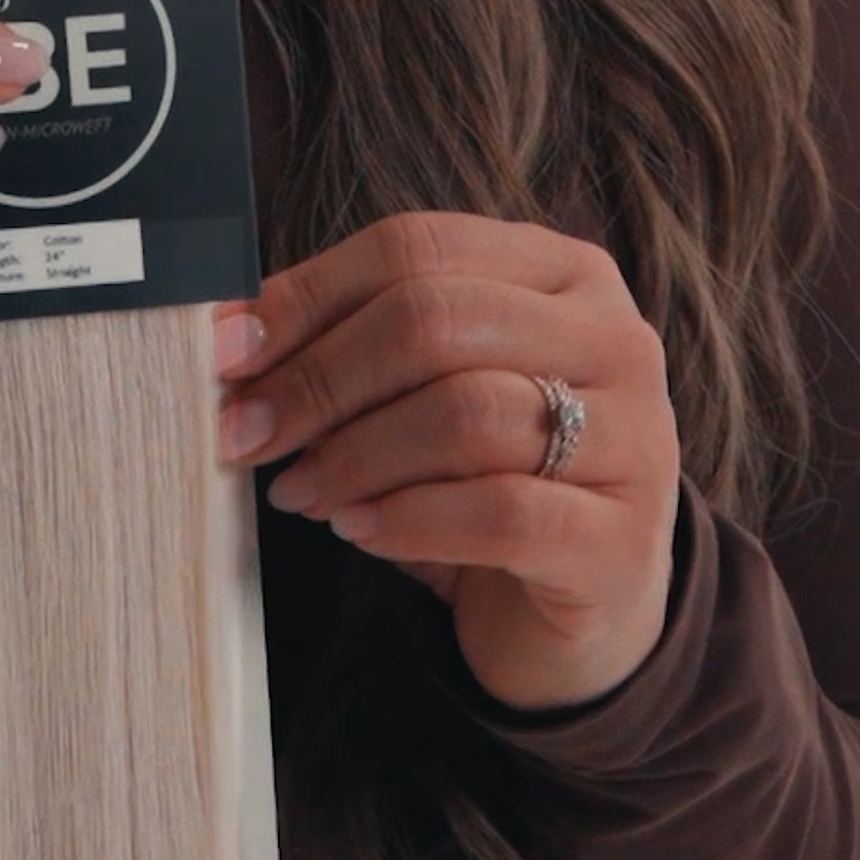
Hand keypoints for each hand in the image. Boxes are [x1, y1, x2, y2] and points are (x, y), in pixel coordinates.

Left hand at [212, 211, 681, 712]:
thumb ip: (350, 352)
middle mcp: (613, 339)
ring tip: (300, 492)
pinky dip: (408, 520)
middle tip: (247, 436)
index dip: (306, 299)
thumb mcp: (422, 400)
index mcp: (561, 275)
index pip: (417, 248)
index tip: (227, 357)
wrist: (580, 611)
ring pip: (466, 414)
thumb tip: (229, 335)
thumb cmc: (484, 488)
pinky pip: (500, 513)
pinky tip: (359, 530)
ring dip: (354, 456)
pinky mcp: (618, 541)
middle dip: (319, 379)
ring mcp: (632, 438)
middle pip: (436, 320)